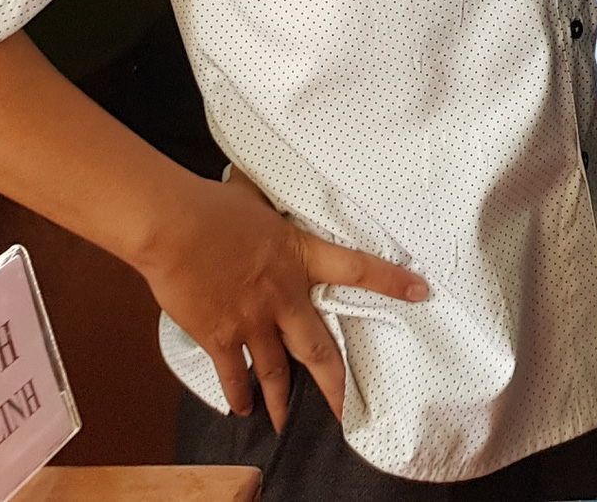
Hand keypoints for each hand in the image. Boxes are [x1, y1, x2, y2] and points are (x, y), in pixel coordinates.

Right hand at [137, 162, 427, 429]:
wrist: (176, 228)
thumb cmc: (215, 205)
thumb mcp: (258, 196)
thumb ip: (272, 200)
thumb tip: (270, 176)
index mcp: (300, 256)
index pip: (357, 269)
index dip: (390, 281)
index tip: (419, 292)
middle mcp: (283, 296)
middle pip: (316, 349)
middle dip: (331, 382)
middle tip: (343, 408)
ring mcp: (251, 321)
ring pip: (274, 371)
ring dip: (280, 399)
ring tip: (286, 420)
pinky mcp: (219, 336)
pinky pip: (233, 374)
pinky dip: (237, 393)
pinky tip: (242, 407)